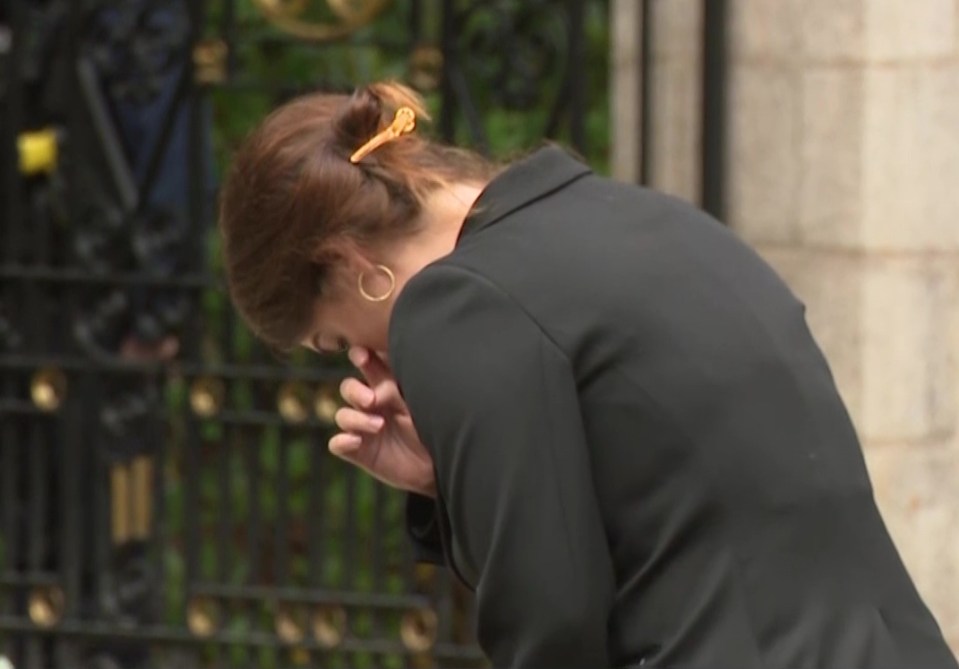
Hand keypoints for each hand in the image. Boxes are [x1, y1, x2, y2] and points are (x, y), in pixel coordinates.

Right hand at [329, 346, 435, 496]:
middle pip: (348, 387)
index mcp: (388, 387)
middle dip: (355, 390)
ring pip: (342, 415)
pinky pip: (337, 444)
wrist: (438, 467)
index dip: (361, 357)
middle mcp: (372, 405)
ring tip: (378, 426)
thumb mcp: (420, 406)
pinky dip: (342, 441)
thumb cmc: (435, 429)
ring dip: (355, 418)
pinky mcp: (358, 451)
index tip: (362, 356)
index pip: (368, 366)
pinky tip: (356, 441)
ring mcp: (363, 428)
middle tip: (371, 400)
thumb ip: (399, 394)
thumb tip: (377, 389)